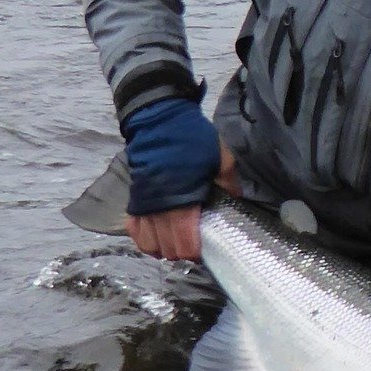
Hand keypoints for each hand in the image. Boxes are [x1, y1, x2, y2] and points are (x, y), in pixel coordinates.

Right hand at [125, 143, 239, 260]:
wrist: (159, 118)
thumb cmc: (192, 139)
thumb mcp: (220, 158)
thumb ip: (229, 182)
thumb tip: (237, 200)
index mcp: (184, 202)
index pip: (185, 242)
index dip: (194, 252)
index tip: (203, 250)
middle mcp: (160, 209)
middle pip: (167, 248)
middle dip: (180, 252)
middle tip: (191, 246)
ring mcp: (143, 205)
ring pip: (148, 243)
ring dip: (162, 248)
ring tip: (174, 244)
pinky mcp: (133, 198)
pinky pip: (132, 229)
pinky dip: (143, 238)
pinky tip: (155, 239)